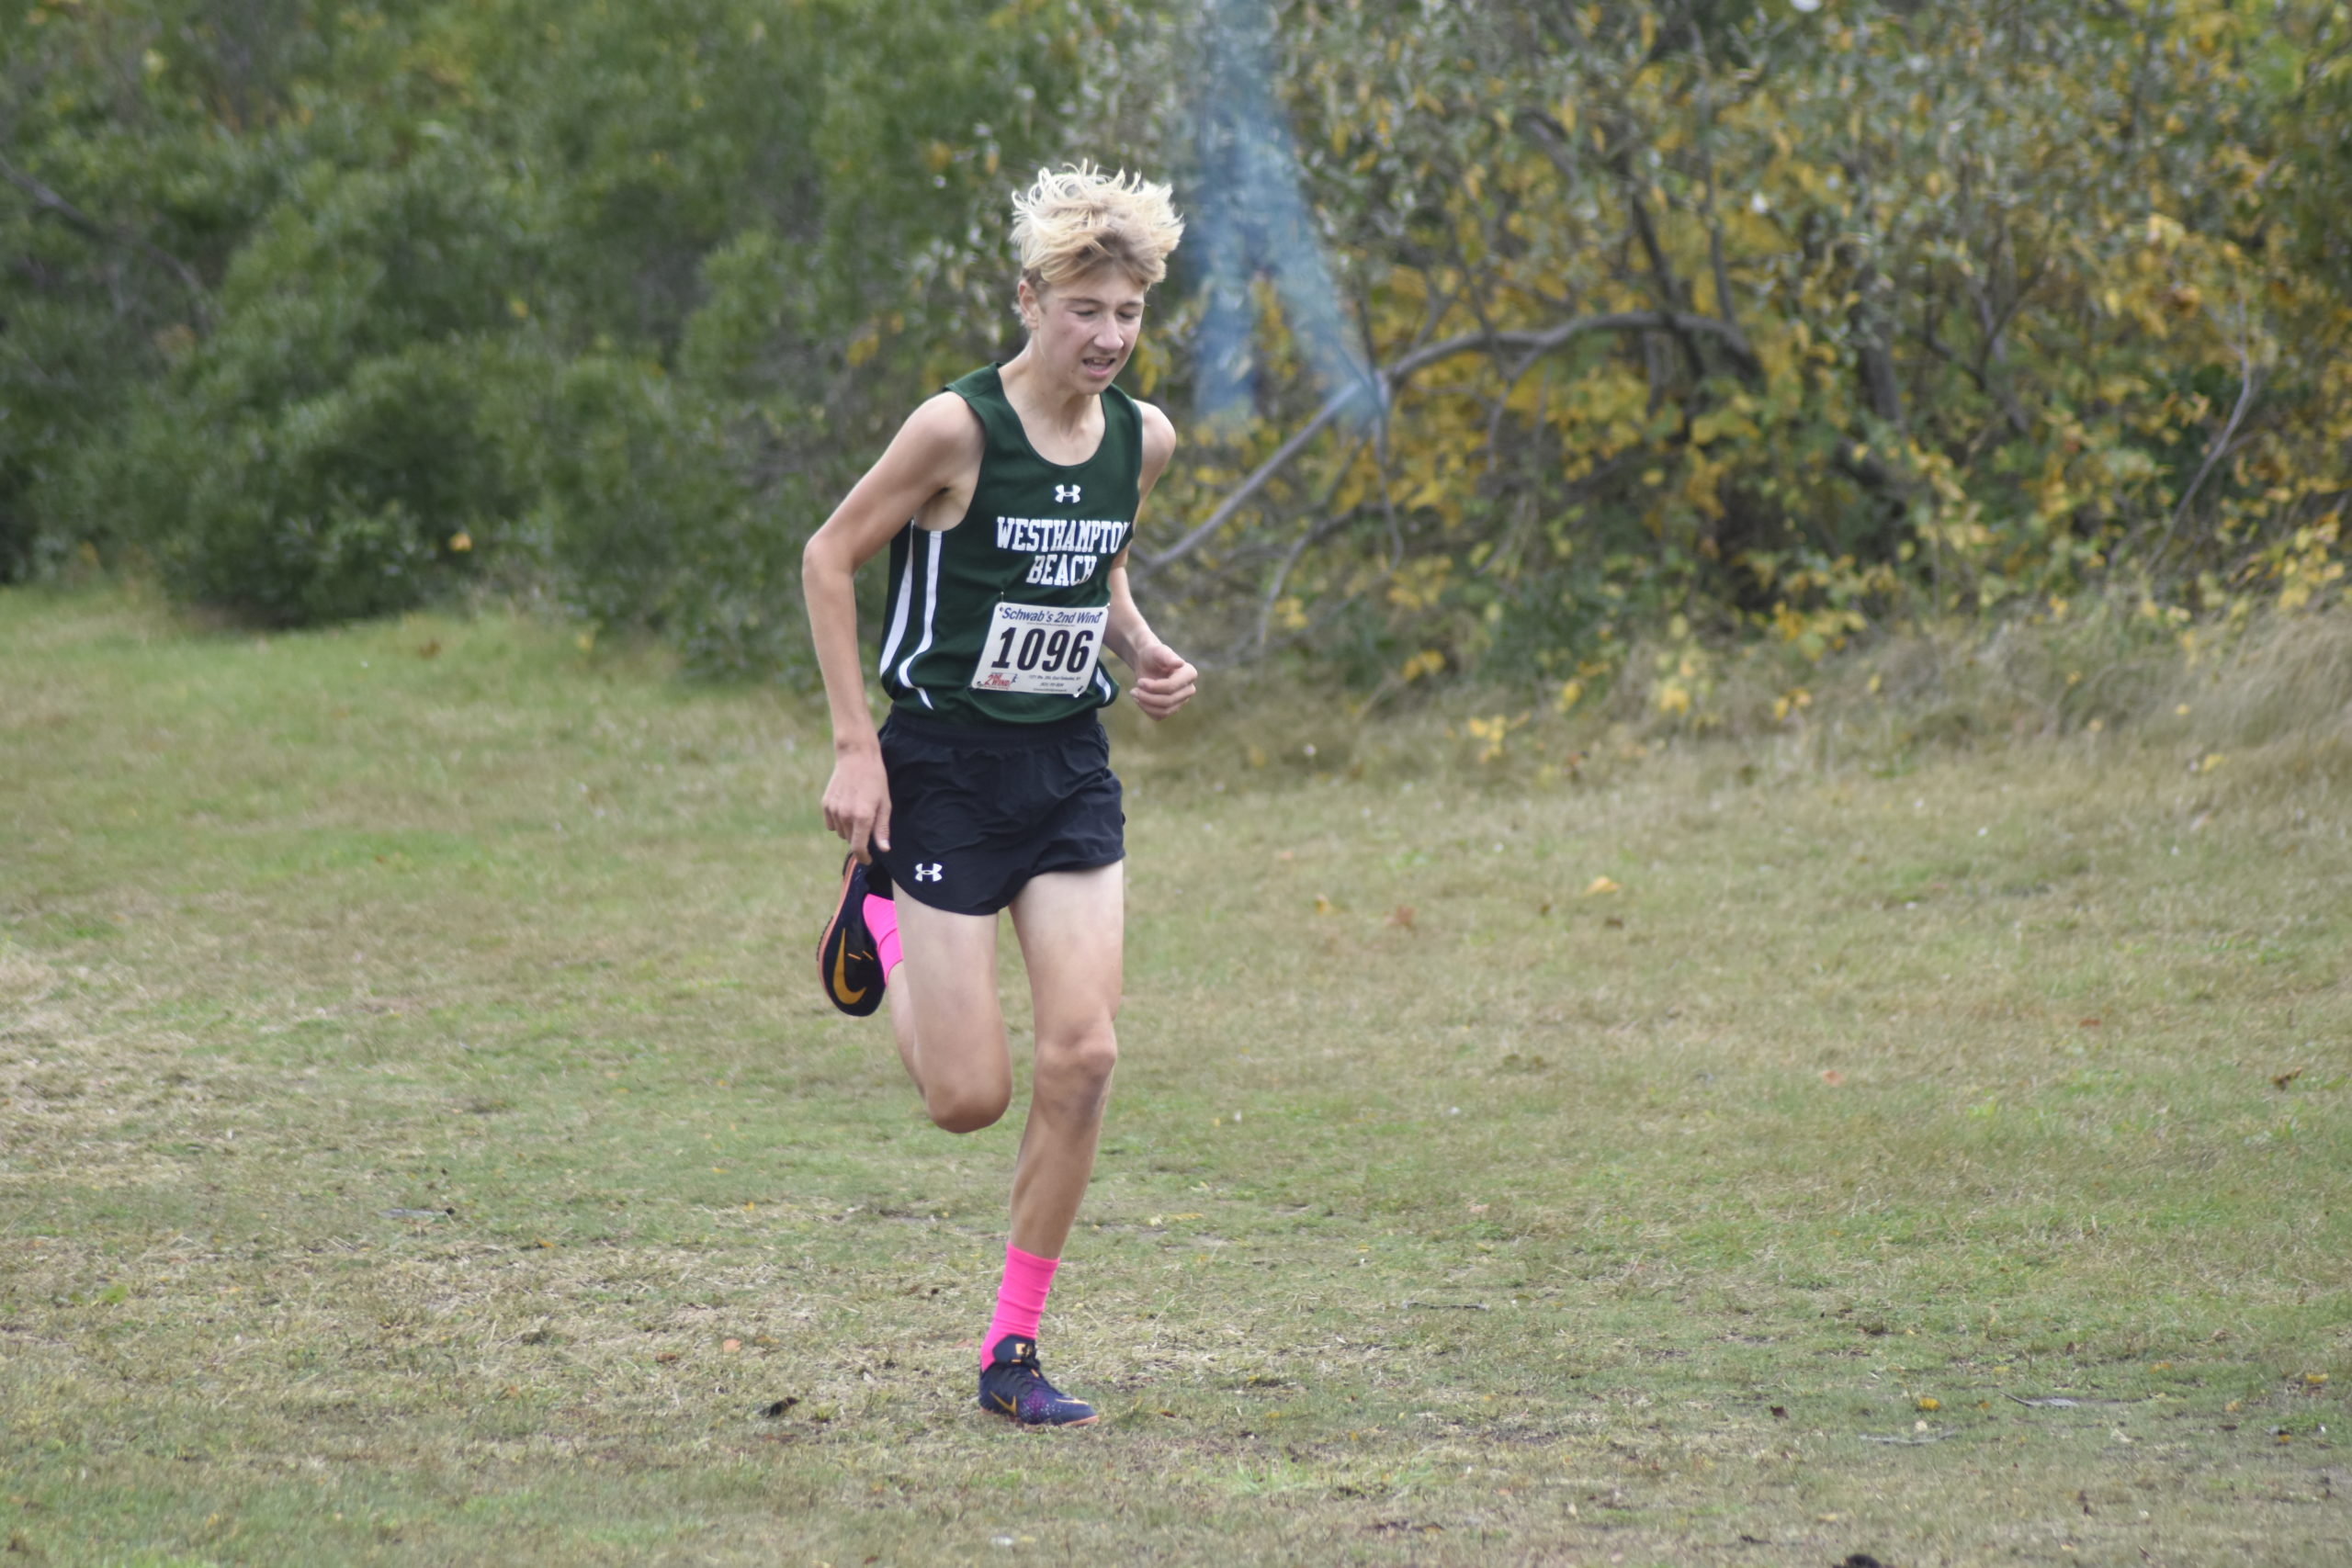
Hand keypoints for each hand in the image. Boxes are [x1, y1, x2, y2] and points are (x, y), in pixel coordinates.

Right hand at [820, 744, 890, 861]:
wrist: (856, 757)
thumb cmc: (875, 780)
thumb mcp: (885, 804)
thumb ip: (882, 828)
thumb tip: (883, 849)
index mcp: (862, 817)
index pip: (858, 847)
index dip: (864, 857)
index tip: (868, 860)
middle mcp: (845, 815)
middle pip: (850, 840)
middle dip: (859, 838)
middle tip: (868, 821)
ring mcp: (833, 809)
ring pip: (841, 832)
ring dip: (849, 829)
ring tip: (857, 811)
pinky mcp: (825, 804)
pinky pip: (831, 824)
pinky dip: (838, 822)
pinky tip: (846, 808)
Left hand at [1128, 641, 1196, 720]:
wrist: (1146, 662)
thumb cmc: (1152, 655)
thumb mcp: (1157, 651)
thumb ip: (1167, 656)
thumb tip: (1179, 663)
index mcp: (1189, 674)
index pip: (1171, 687)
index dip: (1153, 687)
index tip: (1139, 682)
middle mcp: (1189, 689)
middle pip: (1168, 701)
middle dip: (1147, 697)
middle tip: (1133, 690)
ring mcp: (1181, 700)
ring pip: (1164, 711)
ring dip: (1146, 704)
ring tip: (1134, 694)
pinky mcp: (1171, 708)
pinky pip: (1159, 716)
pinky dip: (1147, 709)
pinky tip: (1140, 699)